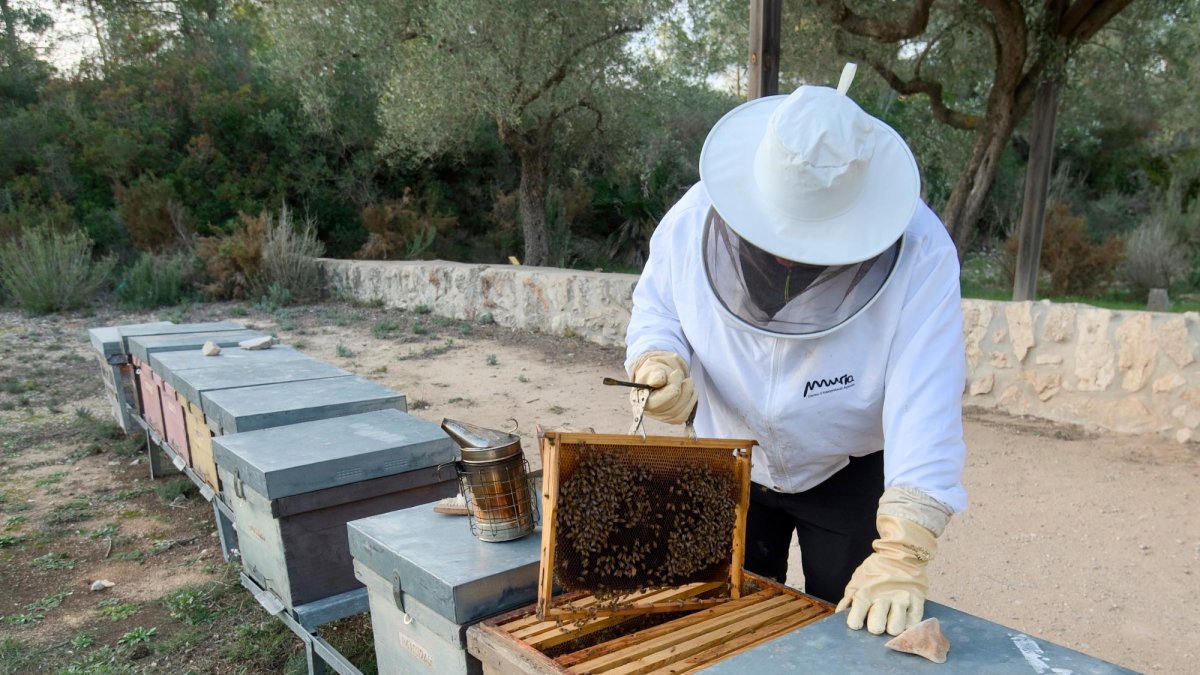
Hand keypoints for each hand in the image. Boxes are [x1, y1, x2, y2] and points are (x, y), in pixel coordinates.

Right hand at [629, 351, 696, 424]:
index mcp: (641, 400)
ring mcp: (663, 418)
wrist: (659, 379)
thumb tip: (658, 381)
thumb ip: (655, 375)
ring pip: (682, 410)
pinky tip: (691, 390)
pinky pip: (687, 413)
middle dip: (681, 387)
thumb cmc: (654, 375)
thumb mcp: (653, 371)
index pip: (660, 400)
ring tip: (687, 381)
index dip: (672, 386)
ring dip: (689, 393)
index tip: (676, 373)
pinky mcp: (674, 419)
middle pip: (673, 406)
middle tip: (681, 374)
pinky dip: (692, 399)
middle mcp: (651, 412)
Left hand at [837, 513, 936, 635]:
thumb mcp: (858, 580)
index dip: (855, 622)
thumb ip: (849, 599)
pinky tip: (904, 620)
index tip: (857, 624)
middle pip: (877, 626)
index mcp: (865, 593)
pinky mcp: (917, 600)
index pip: (856, 616)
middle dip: (876, 627)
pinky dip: (908, 625)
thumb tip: (840, 615)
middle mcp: (883, 598)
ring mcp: (901, 599)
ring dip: (893, 628)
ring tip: (891, 623)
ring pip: (896, 627)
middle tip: (877, 624)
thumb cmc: (875, 571)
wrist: (901, 553)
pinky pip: (913, 622)